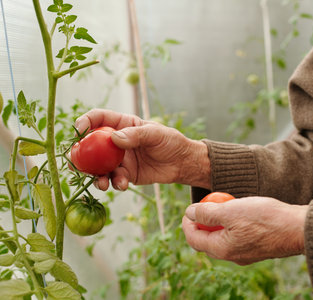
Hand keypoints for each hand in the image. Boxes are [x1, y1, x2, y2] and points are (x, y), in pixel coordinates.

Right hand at [75, 109, 210, 189]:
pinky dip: (114, 183)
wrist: (181, 163)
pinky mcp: (125, 174)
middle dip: (81, 155)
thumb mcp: (156, 134)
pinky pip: (113, 179)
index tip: (79, 130)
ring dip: (96, 175)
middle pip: (91, 145)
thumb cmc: (170, 142)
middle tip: (75, 163)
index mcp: (122, 124)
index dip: (86, 122)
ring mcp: (118, 159)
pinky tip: (122, 185)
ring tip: (102, 183)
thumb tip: (114, 138)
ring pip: (98, 166)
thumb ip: (136, 135)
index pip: (98, 118)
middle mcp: (116, 141)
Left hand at [182, 197, 306, 264]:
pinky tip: (240, 212)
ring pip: (222, 239)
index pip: (194, 239)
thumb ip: (207, 213)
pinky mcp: (257, 248)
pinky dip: (232, 226)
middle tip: (203, 207)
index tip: (188, 209)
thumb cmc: (265, 218)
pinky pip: (237, 238)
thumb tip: (189, 212)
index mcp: (223, 249)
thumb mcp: (231, 210)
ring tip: (223, 206)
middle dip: (202, 224)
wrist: (298, 228)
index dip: (187, 224)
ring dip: (218, 224)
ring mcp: (246, 254)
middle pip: (207, 241)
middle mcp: (233, 256)